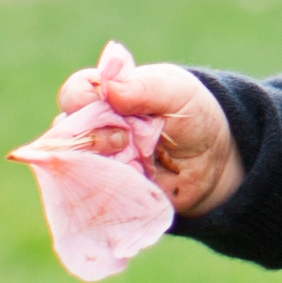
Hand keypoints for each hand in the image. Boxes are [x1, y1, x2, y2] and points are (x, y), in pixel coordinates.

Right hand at [53, 51, 241, 217]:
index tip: (102, 103)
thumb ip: (146, 87)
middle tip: (124, 139)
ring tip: (132, 163)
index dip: (79, 98)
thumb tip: (109, 88)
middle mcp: (95, 129)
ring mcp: (99, 162)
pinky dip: (107, 190)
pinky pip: (91, 195)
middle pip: (65, 134)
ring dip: (97, 165)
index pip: (75, 93)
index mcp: (108, 96)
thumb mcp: (178, 92)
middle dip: (90, 137)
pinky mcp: (109, 191)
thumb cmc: (194, 116)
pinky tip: (131, 183)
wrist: (216, 162)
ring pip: (73, 167)